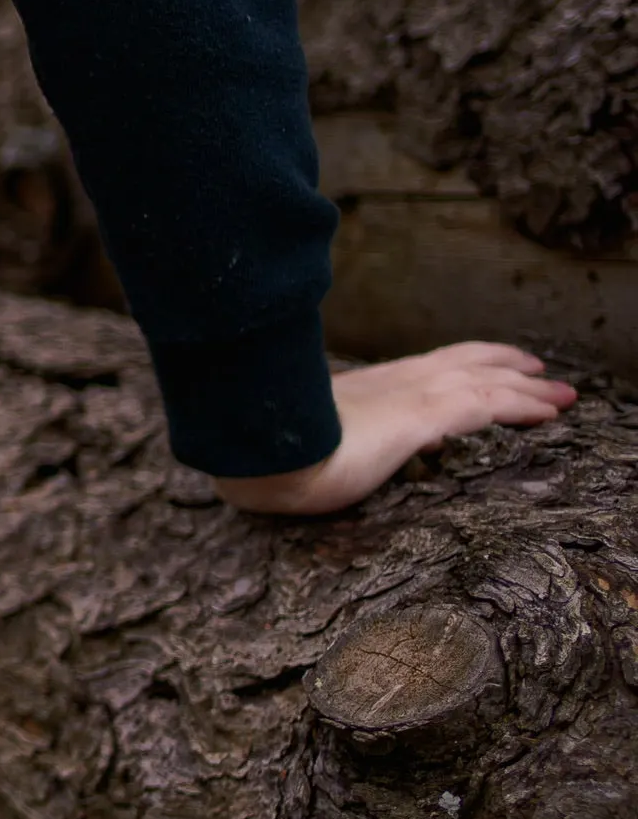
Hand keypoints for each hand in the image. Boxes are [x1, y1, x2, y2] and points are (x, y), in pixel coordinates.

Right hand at [215, 342, 576, 515]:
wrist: (258, 453)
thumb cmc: (267, 456)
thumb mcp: (303, 442)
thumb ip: (328, 437)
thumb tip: (336, 447)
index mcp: (363, 390)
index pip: (423, 368)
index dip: (461, 363)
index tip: (487, 366)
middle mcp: (389, 382)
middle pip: (461, 363)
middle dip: (502, 365)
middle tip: (537, 371)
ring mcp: (406, 394)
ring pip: (484, 380)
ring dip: (527, 386)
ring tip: (560, 393)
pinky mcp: (420, 413)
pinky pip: (487, 404)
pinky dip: (523, 404)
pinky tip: (549, 410)